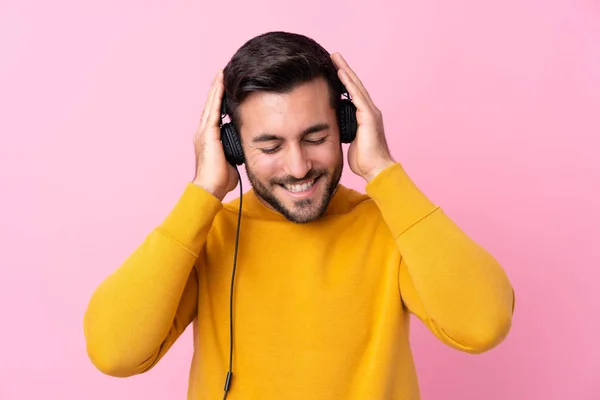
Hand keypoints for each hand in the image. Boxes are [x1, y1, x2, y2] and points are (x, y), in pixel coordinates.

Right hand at [192, 70, 237, 199]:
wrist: (210, 188)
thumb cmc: (220, 179)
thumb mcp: (232, 160)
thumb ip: (236, 150)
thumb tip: (246, 148)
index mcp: (209, 138)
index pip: (215, 113)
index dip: (220, 99)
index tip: (226, 86)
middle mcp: (203, 131)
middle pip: (211, 104)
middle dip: (217, 88)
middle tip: (222, 72)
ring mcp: (204, 131)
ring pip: (211, 103)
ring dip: (217, 87)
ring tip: (222, 72)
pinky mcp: (208, 133)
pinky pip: (213, 109)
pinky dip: (217, 95)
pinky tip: (222, 84)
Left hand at [331, 53, 394, 181]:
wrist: (376, 169)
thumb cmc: (364, 160)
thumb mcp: (349, 141)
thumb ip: (344, 130)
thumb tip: (333, 127)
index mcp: (364, 116)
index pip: (352, 94)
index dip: (343, 81)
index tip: (333, 69)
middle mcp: (369, 111)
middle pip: (355, 86)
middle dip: (344, 70)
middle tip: (333, 56)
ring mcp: (370, 112)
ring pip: (356, 86)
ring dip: (345, 71)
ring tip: (335, 58)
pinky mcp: (369, 117)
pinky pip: (357, 96)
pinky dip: (348, 84)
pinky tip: (340, 73)